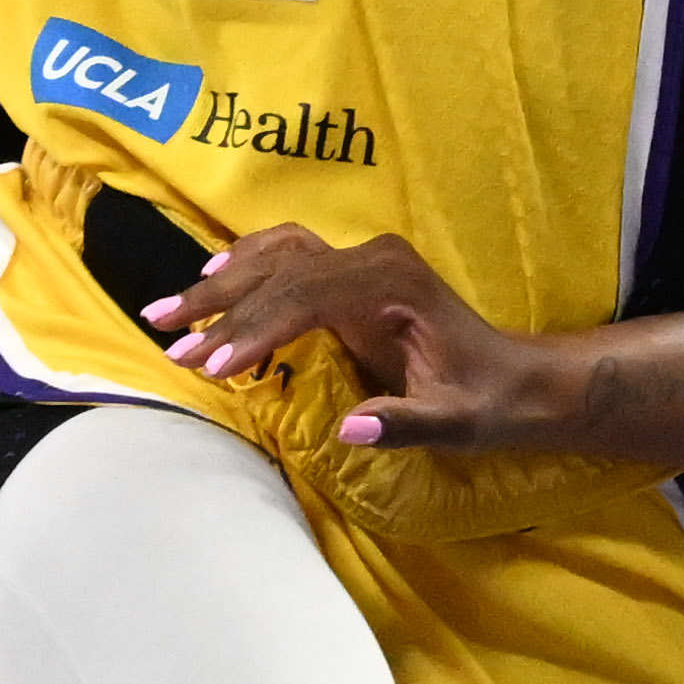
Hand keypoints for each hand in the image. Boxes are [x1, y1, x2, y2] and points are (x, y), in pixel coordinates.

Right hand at [147, 224, 578, 451]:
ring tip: (168, 314)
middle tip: (166, 338)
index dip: (255, 330)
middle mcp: (373, 259)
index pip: (305, 297)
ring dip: (221, 283)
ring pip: (276, 255)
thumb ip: (404, 422)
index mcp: (392, 285)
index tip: (213, 368)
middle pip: (279, 270)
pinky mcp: (354, 272)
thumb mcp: (454, 423)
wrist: (517, 378)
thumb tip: (350, 428)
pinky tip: (211, 281)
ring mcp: (363, 259)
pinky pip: (289, 256)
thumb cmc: (486, 402)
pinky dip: (247, 267)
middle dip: (218, 307)